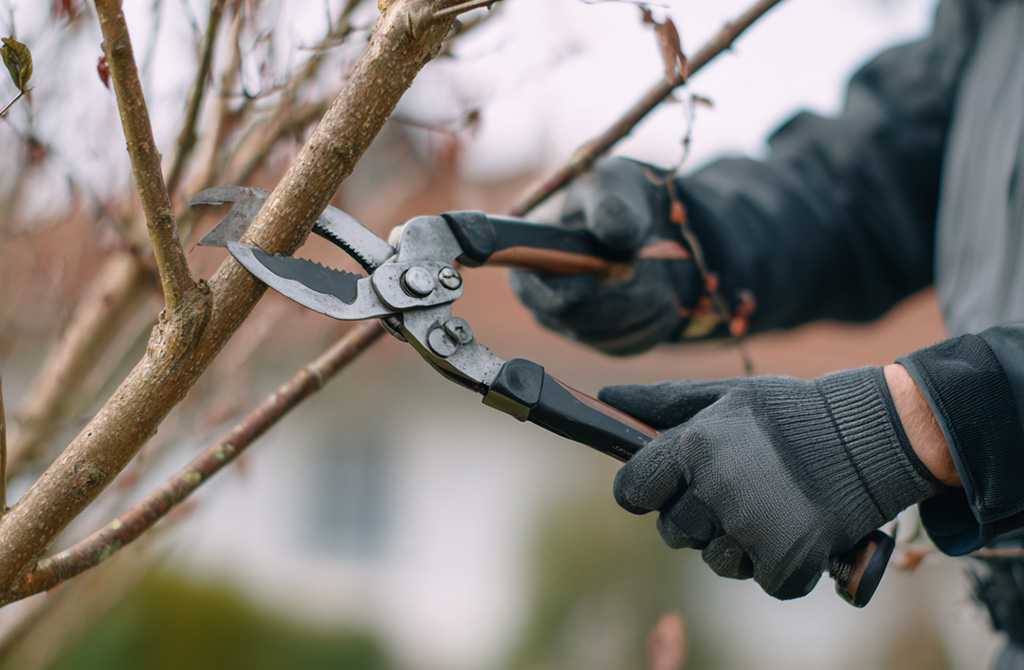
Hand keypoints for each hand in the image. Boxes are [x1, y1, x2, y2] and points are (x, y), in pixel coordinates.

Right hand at [510, 157, 702, 354]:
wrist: (642, 222)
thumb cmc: (612, 198)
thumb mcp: (611, 186)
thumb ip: (610, 206)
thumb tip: (615, 233)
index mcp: (528, 260)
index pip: (531, 292)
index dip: (560, 293)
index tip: (589, 283)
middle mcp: (544, 301)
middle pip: (581, 318)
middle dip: (619, 289)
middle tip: (641, 256)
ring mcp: (576, 326)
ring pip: (616, 329)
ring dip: (644, 294)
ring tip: (649, 262)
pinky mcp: (609, 340)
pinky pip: (640, 337)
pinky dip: (658, 310)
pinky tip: (657, 282)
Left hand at [600, 368, 943, 598]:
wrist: (870, 436)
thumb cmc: (788, 413)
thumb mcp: (723, 395)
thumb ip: (661, 402)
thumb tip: (606, 397)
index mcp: (692, 448)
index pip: (631, 492)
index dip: (646, 490)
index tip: (666, 485)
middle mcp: (715, 491)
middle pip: (672, 531)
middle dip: (695, 515)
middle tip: (735, 487)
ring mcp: (751, 531)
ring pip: (715, 560)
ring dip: (735, 541)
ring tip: (768, 504)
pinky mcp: (787, 563)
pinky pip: (761, 579)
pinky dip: (777, 563)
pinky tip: (793, 527)